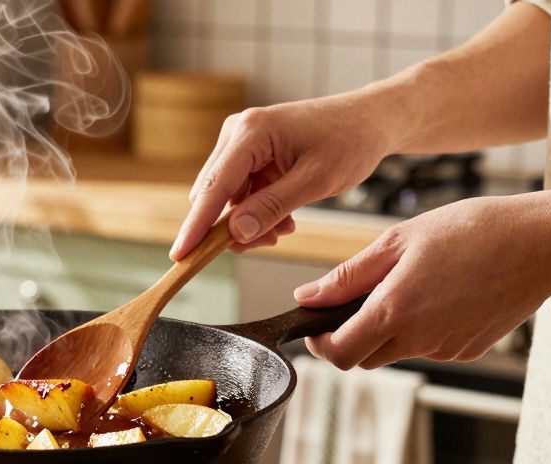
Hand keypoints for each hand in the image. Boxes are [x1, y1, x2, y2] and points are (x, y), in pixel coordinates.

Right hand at [171, 95, 395, 259]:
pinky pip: (240, 194)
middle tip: (271, 241)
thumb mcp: (315, 181)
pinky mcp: (248, 154)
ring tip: (286, 226)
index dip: (196, 226)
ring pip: (227, 200)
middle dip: (234, 226)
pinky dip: (258, 212)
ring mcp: (241, 143)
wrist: (370, 120)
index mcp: (251, 132)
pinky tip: (285, 217)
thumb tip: (235, 234)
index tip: (179, 256)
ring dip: (251, 221)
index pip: (213, 187)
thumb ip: (272, 208)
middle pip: (213, 195)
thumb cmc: (349, 141)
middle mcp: (237, 133)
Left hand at [295, 193, 550, 368]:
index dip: (319, 344)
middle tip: (358, 300)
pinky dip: (420, 329)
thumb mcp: (398, 240)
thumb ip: (347, 276)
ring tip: (408, 286)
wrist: (543, 244)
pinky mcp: (468, 350)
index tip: (316, 326)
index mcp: (394, 311)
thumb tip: (306, 297)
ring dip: (387, 331)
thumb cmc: (471, 230)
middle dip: (350, 337)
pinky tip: (441, 294)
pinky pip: (428, 347)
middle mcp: (419, 340)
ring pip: (396, 353)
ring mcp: (446, 349)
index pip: (338, 354)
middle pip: (363, 359)